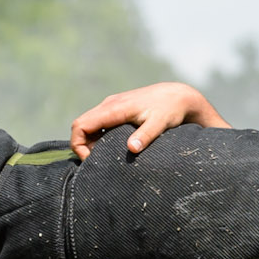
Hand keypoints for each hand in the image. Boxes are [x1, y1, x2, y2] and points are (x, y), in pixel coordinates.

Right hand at [66, 81, 227, 158]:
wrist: (179, 95)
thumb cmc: (170, 109)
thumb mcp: (160, 124)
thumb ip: (145, 136)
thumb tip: (132, 149)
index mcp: (115, 108)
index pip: (81, 125)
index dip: (79, 145)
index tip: (92, 161)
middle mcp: (109, 104)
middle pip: (81, 125)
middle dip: (82, 146)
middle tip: (97, 163)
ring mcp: (112, 106)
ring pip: (89, 125)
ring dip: (90, 142)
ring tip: (105, 157)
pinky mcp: (117, 109)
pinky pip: (98, 124)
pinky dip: (98, 137)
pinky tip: (111, 148)